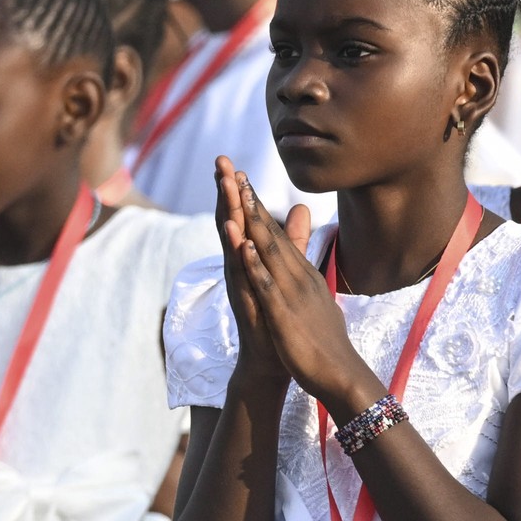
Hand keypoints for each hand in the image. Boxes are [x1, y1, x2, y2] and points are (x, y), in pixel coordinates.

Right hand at [215, 157, 292, 387]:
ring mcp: (241, 283)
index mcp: (250, 258)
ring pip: (232, 242)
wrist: (274, 359)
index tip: (232, 162)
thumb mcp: (286, 269)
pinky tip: (234, 233)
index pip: (242, 217)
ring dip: (227, 213)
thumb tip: (300, 208)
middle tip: (220, 161)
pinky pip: (239, 272)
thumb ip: (293, 239)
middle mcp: (240, 267)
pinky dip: (236, 252)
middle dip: (226, 192)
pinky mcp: (246, 300)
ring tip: (224, 185)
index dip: (238, 191)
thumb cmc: (277, 316)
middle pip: (231, 222)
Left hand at [234, 172, 375, 415]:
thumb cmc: (321, 338)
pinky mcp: (284, 315)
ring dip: (252, 221)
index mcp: (299, 274)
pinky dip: (255, 265)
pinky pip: (266, 286)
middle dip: (250, 201)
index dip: (257, 206)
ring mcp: (291, 294)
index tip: (241, 179)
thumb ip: (307, 276)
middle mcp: (296, 277)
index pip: (275, 234)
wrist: (340, 374)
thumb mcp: (313, 297)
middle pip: (269, 233)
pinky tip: (244, 247)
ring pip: (268, 251)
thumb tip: (306, 269)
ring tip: (236, 194)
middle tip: (232, 170)